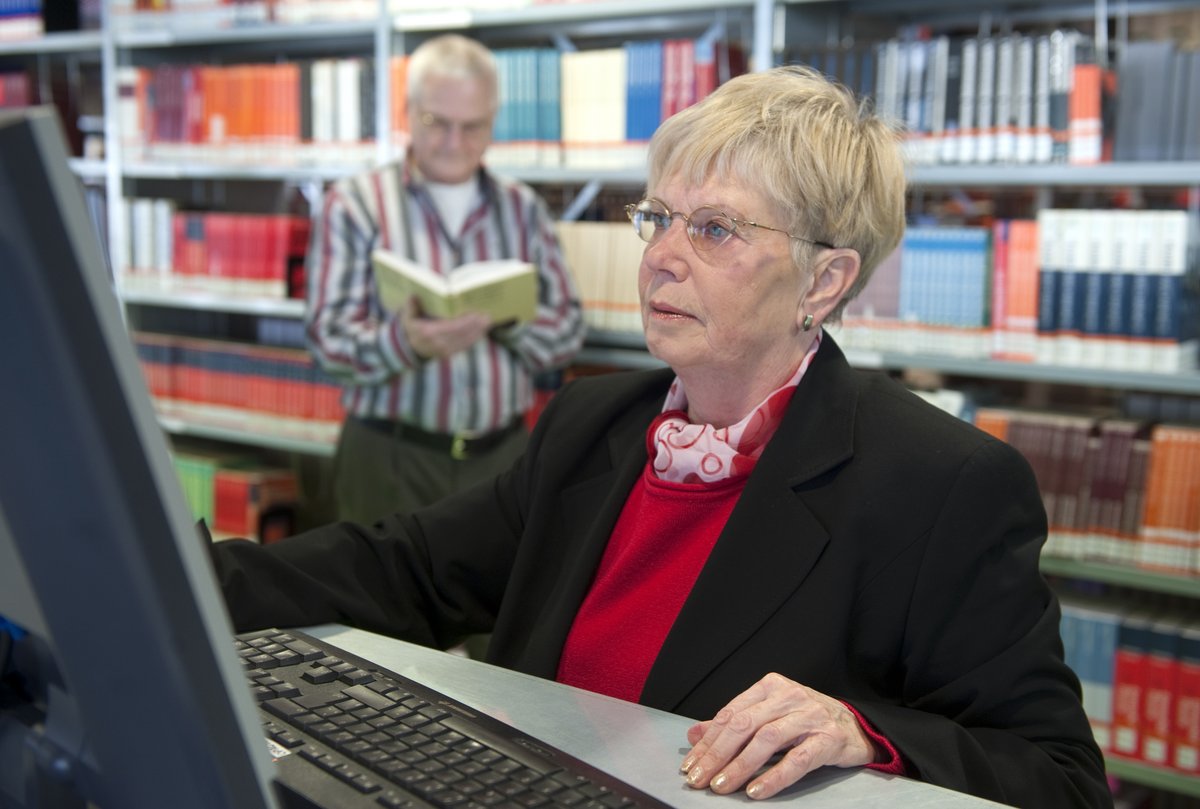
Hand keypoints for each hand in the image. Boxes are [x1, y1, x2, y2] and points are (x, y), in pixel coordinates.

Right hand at [403, 297, 491, 358]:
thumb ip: (411, 307)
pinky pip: (463, 346)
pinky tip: (481, 330)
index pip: (451, 327)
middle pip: (461, 334)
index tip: (475, 314)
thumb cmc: (412, 328)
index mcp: (428, 333)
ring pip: (464, 341)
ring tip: (488, 321)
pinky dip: (474, 338)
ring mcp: (444, 350)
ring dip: (478, 331)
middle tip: (487, 316)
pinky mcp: (449, 354)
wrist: (411, 348)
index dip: (465, 322)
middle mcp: (437, 343)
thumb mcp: (408, 317)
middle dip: (475, 325)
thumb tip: (412, 295)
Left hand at [680, 673, 878, 799]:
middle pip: (744, 724)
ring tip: (721, 786)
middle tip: (699, 779)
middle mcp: (789, 696)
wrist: (856, 726)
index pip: (731, 713)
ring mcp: (810, 716)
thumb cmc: (806, 720)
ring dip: (739, 766)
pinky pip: (797, 759)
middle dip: (717, 754)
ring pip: (767, 739)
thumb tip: (694, 735)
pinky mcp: (828, 740)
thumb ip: (733, 724)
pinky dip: (774, 776)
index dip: (708, 741)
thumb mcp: (769, 715)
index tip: (690, 765)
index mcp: (770, 686)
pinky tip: (756, 790)